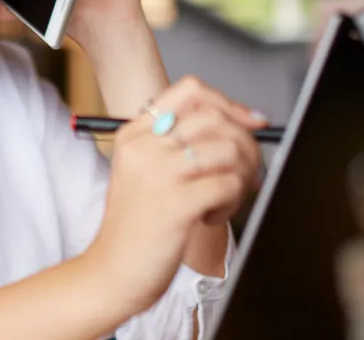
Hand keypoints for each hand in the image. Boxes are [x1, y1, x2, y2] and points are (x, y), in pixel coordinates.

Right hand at [83, 76, 266, 312]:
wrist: (112, 273)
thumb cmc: (135, 228)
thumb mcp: (142, 172)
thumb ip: (176, 144)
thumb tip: (240, 123)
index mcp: (134, 134)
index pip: (190, 91)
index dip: (229, 103)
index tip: (251, 121)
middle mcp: (144, 147)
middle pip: (215, 117)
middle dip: (245, 143)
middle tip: (247, 171)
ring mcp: (159, 173)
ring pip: (228, 149)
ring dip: (241, 174)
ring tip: (227, 197)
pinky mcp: (176, 203)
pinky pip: (228, 185)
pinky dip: (233, 201)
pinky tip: (214, 215)